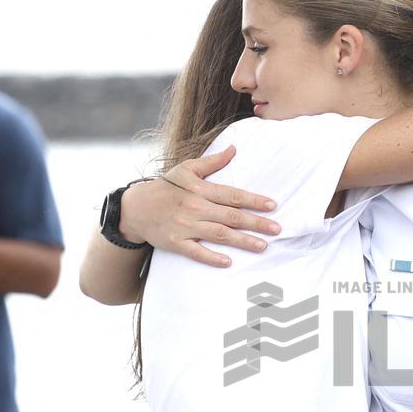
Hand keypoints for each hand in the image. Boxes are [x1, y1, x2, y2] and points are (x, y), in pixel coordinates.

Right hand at [120, 145, 280, 266]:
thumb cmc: (165, 187)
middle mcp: (194, 207)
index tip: (273, 205)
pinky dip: (211, 257)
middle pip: (230, 215)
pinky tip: (228, 262)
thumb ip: (212, 162)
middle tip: (277, 229)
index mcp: (199, 189)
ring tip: (263, 246)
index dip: (253, 200)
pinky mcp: (175, 242)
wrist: (135, 208)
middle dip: (256, 222)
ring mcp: (185, 226)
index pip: (232, 194)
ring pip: (218, 234)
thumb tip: (234, 149)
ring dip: (242, 241)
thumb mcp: (186, 169)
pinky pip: (196, 252)